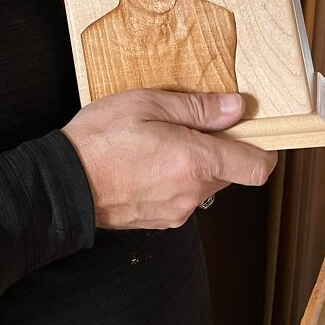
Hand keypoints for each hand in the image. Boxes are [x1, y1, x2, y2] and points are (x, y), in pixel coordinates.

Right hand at [61, 90, 276, 228]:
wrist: (63, 184)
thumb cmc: (100, 139)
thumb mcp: (146, 105)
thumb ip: (196, 108)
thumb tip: (235, 108)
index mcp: (195, 161)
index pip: (257, 167)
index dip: (261, 147)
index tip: (247, 127)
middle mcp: (193, 192)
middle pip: (231, 172)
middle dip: (219, 148)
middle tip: (188, 123)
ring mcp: (177, 211)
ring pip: (206, 184)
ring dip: (195, 164)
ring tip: (160, 141)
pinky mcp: (161, 220)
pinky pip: (184, 196)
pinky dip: (176, 178)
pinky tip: (148, 161)